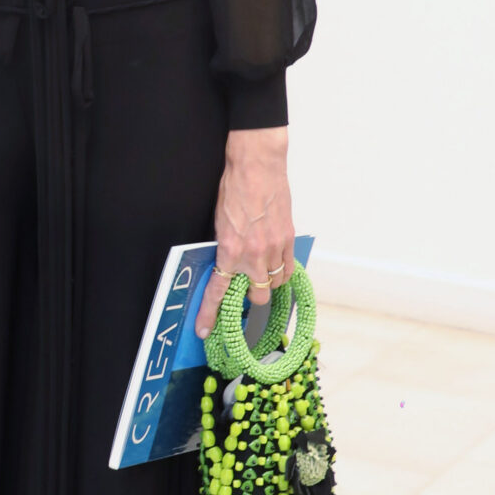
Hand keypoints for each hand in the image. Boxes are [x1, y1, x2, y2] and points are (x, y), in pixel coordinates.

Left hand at [197, 127, 293, 333]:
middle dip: (250, 297)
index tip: (205, 329)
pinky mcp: (288, 239)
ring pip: (275, 285)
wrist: (256, 166)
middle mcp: (253, 255)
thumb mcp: (218, 222)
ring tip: (262, 271)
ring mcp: (274, 249)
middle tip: (245, 288)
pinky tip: (277, 264)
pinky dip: (283, 270)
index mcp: (229, 251)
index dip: (210, 314)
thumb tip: (227, 265)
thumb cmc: (234, 187)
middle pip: (256, 297)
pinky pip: (289, 269)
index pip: (218, 291)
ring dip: (268, 283)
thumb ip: (224, 248)